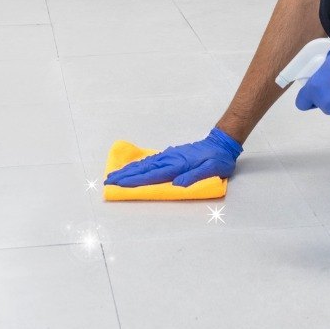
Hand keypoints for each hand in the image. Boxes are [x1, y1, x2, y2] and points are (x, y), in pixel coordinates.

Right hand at [103, 127, 242, 187]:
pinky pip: (152, 160)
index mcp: (178, 165)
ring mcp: (170, 155)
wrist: (221, 144)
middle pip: (144, 168)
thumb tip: (177, 184)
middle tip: (108, 180)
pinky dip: (140, 164)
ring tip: (115, 174)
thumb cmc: (218, 159)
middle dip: (125, 175)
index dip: (135, 181)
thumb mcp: (212, 170)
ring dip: (130, 169)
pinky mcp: (172, 155)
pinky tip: (134, 168)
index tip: (119, 184)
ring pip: (146, 163)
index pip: (152, 175)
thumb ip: (195, 177)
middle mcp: (171, 159)